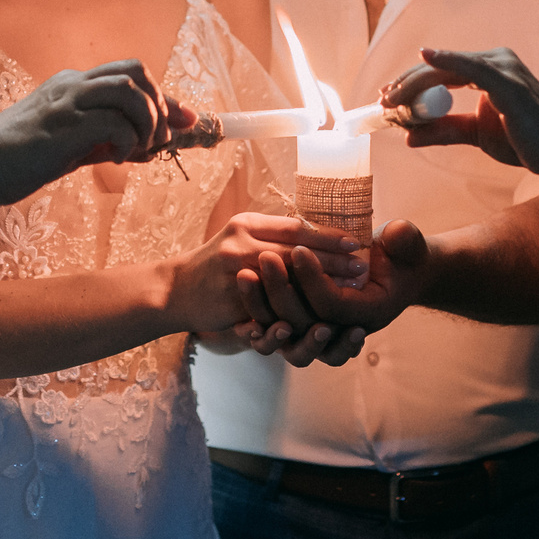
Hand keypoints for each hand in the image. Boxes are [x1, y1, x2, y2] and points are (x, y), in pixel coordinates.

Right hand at [0, 60, 174, 203]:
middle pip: (136, 71)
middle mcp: (71, 85)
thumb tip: (141, 147)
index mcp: (70, 86)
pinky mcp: (64, 125)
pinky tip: (118, 161)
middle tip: (161, 141)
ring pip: (131, 89)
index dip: (164, 98)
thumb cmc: (14, 161)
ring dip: (148, 121)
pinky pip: (115, 122)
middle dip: (160, 104)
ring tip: (141, 150)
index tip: (186, 120)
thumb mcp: (65, 148)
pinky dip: (128, 142)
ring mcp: (67, 102)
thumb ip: (100, 142)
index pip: (129, 77)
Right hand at [168, 213, 363, 335]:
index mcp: (246, 224)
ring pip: (290, 277)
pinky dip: (301, 308)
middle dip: (333, 258)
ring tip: (351, 289)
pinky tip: (321, 314)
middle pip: (298, 249)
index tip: (354, 241)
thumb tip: (311, 233)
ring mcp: (237, 272)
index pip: (295, 227)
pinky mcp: (235, 300)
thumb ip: (269, 235)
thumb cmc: (212, 265)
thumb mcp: (237, 238)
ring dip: (323, 283)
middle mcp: (242, 243)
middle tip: (363, 265)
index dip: (327, 235)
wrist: (175, 291)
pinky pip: (273, 306)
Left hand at [236, 219, 432, 364]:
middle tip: (265, 257)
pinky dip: (257, 324)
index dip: (313, 278)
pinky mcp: (306, 328)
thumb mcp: (408, 246)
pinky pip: (275, 335)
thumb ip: (405, 240)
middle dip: (281, 289)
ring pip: (285, 335)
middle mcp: (343, 331)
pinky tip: (240, 300)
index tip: (298, 248)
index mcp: (369, 313)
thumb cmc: (402, 257)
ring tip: (245, 276)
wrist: (398, 273)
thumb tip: (398, 234)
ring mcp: (323, 334)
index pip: (331, 304)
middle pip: (303, 321)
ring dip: (263, 307)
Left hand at [386, 49, 538, 177]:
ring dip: (416, 84)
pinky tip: (425, 55)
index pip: (443, 71)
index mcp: (491, 69)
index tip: (388, 97)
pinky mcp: (509, 81)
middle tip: (382, 100)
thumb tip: (409, 137)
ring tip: (392, 100)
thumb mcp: (477, 134)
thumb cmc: (527, 143)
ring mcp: (504, 67)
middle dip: (407, 84)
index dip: (412, 83)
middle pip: (440, 67)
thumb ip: (445, 130)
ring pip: (448, 69)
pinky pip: (471, 68)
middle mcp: (497, 61)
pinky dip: (447, 60)